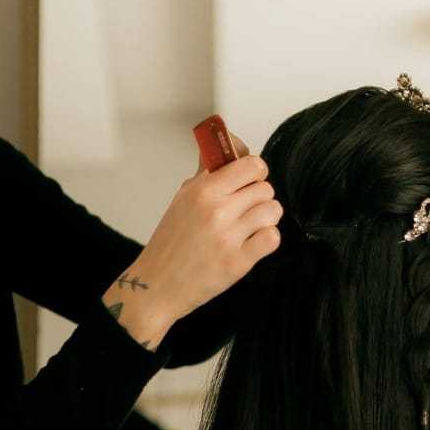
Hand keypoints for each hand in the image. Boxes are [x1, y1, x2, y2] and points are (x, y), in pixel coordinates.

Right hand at [104, 139, 280, 349]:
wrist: (156, 284)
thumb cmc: (169, 242)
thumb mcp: (182, 199)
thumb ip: (206, 174)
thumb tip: (223, 145)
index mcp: (202, 191)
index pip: (251, 165)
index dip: (255, 172)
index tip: (249, 181)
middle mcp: (216, 211)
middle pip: (266, 188)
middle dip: (259, 198)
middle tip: (245, 210)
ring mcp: (228, 237)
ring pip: (272, 211)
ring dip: (265, 219)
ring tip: (250, 227)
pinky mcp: (238, 262)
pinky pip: (272, 238)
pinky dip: (266, 240)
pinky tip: (252, 243)